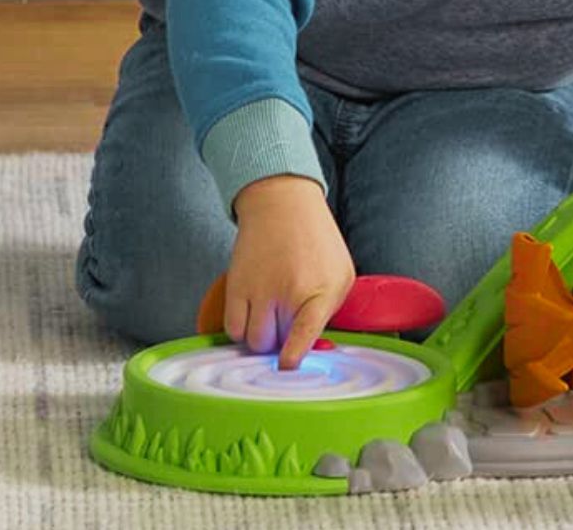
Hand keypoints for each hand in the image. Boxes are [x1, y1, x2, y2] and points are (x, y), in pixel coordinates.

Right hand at [227, 175, 355, 368]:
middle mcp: (287, 291)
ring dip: (262, 338)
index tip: (287, 367)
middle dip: (282, 343)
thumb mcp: (340, 275)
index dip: (293, 354)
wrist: (282, 205)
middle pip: (277, 343)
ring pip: (253, 340)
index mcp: (320, 290)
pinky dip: (241, 331)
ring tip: (272, 319)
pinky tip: (253, 316)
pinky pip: (232, 329)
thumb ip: (329, 310)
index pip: (304, 331)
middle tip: (288, 324)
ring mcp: (258, 290)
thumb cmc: (315, 242)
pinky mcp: (235, 286)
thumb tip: (311, 344)